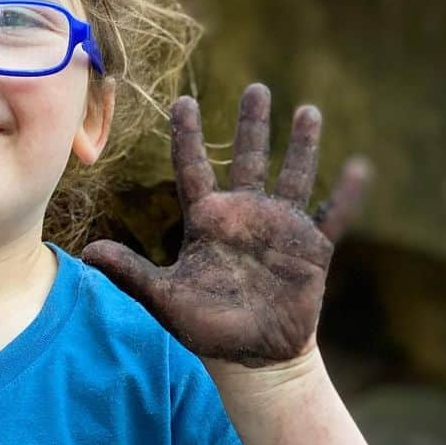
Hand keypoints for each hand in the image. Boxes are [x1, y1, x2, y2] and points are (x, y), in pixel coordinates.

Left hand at [81, 83, 372, 367]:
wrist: (252, 357)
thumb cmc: (206, 327)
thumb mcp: (164, 299)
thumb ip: (129, 272)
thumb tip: (86, 252)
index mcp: (208, 220)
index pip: (194, 168)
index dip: (187, 136)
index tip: (182, 101)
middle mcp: (245, 215)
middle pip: (249, 159)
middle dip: (252, 124)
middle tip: (255, 88)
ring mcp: (280, 228)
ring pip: (292, 175)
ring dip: (301, 145)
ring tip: (306, 110)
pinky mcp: (312, 249)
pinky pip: (331, 215)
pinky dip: (346, 194)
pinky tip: (359, 167)